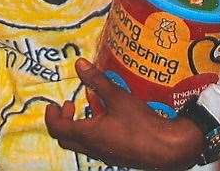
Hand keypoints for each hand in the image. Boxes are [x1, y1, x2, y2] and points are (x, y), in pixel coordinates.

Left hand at [44, 59, 204, 170]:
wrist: (167, 149)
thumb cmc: (141, 124)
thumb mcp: (117, 97)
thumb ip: (97, 80)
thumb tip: (79, 64)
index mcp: (88, 134)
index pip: (57, 128)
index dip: (51, 115)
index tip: (54, 103)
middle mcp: (92, 148)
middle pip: (65, 139)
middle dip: (62, 121)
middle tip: (69, 105)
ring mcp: (104, 155)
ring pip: (80, 144)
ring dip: (77, 126)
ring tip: (88, 108)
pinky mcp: (116, 156)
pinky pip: (95, 146)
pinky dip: (92, 132)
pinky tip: (107, 118)